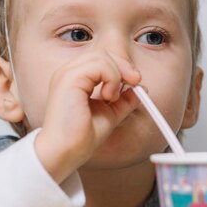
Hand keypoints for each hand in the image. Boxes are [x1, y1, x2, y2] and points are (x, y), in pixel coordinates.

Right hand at [35, 50, 141, 183]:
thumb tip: (140, 89)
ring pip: (101, 56)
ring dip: (117, 74)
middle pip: (102, 53)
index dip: (121, 67)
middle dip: (123, 66)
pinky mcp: (69, 79)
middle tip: (135, 82)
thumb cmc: (79, 138)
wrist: (65, 153)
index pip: (101, 59)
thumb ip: (123, 100)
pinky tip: (109, 97)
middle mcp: (68, 73)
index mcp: (74, 79)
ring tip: (113, 97)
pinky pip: (99, 65)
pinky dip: (111, 78)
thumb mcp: (109, 114)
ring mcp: (66, 74)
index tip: (135, 82)